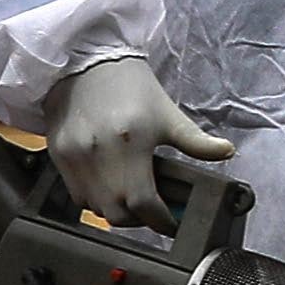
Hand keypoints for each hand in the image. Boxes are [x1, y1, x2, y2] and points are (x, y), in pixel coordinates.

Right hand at [48, 52, 232, 221]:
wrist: (86, 63)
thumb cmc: (129, 85)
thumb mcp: (167, 112)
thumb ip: (196, 140)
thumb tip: (225, 152)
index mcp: (131, 142)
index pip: (143, 202)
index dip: (161, 219)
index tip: (172, 222)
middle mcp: (98, 154)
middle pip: (117, 213)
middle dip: (139, 219)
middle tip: (153, 211)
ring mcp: (74, 158)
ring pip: (95, 208)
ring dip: (116, 210)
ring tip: (132, 198)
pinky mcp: (58, 156)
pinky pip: (77, 196)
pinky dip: (95, 200)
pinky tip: (109, 186)